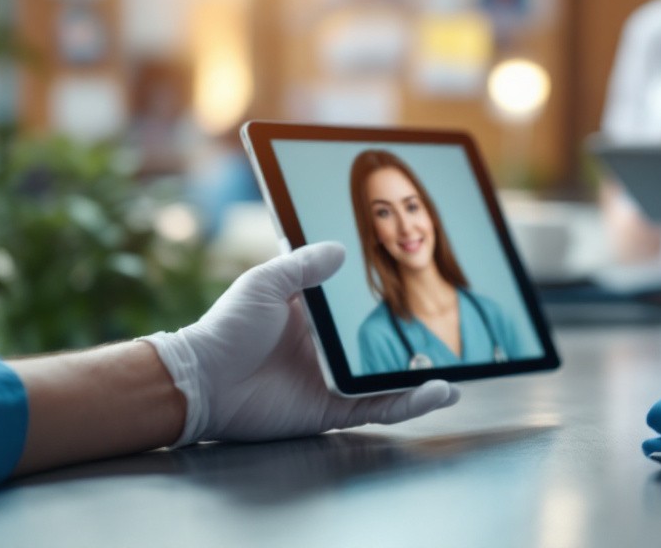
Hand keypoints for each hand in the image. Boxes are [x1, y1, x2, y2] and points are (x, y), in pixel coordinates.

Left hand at [140, 242, 459, 446]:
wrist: (201, 382)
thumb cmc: (226, 328)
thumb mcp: (264, 283)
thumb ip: (302, 265)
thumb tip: (342, 249)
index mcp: (315, 315)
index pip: (360, 303)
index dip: (388, 293)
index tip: (418, 278)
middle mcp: (329, 348)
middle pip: (383, 341)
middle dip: (419, 336)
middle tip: (453, 323)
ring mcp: (334, 381)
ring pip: (392, 377)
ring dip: (426, 374)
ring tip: (459, 368)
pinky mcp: (334, 410)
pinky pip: (381, 406)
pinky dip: (412, 402)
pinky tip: (439, 392)